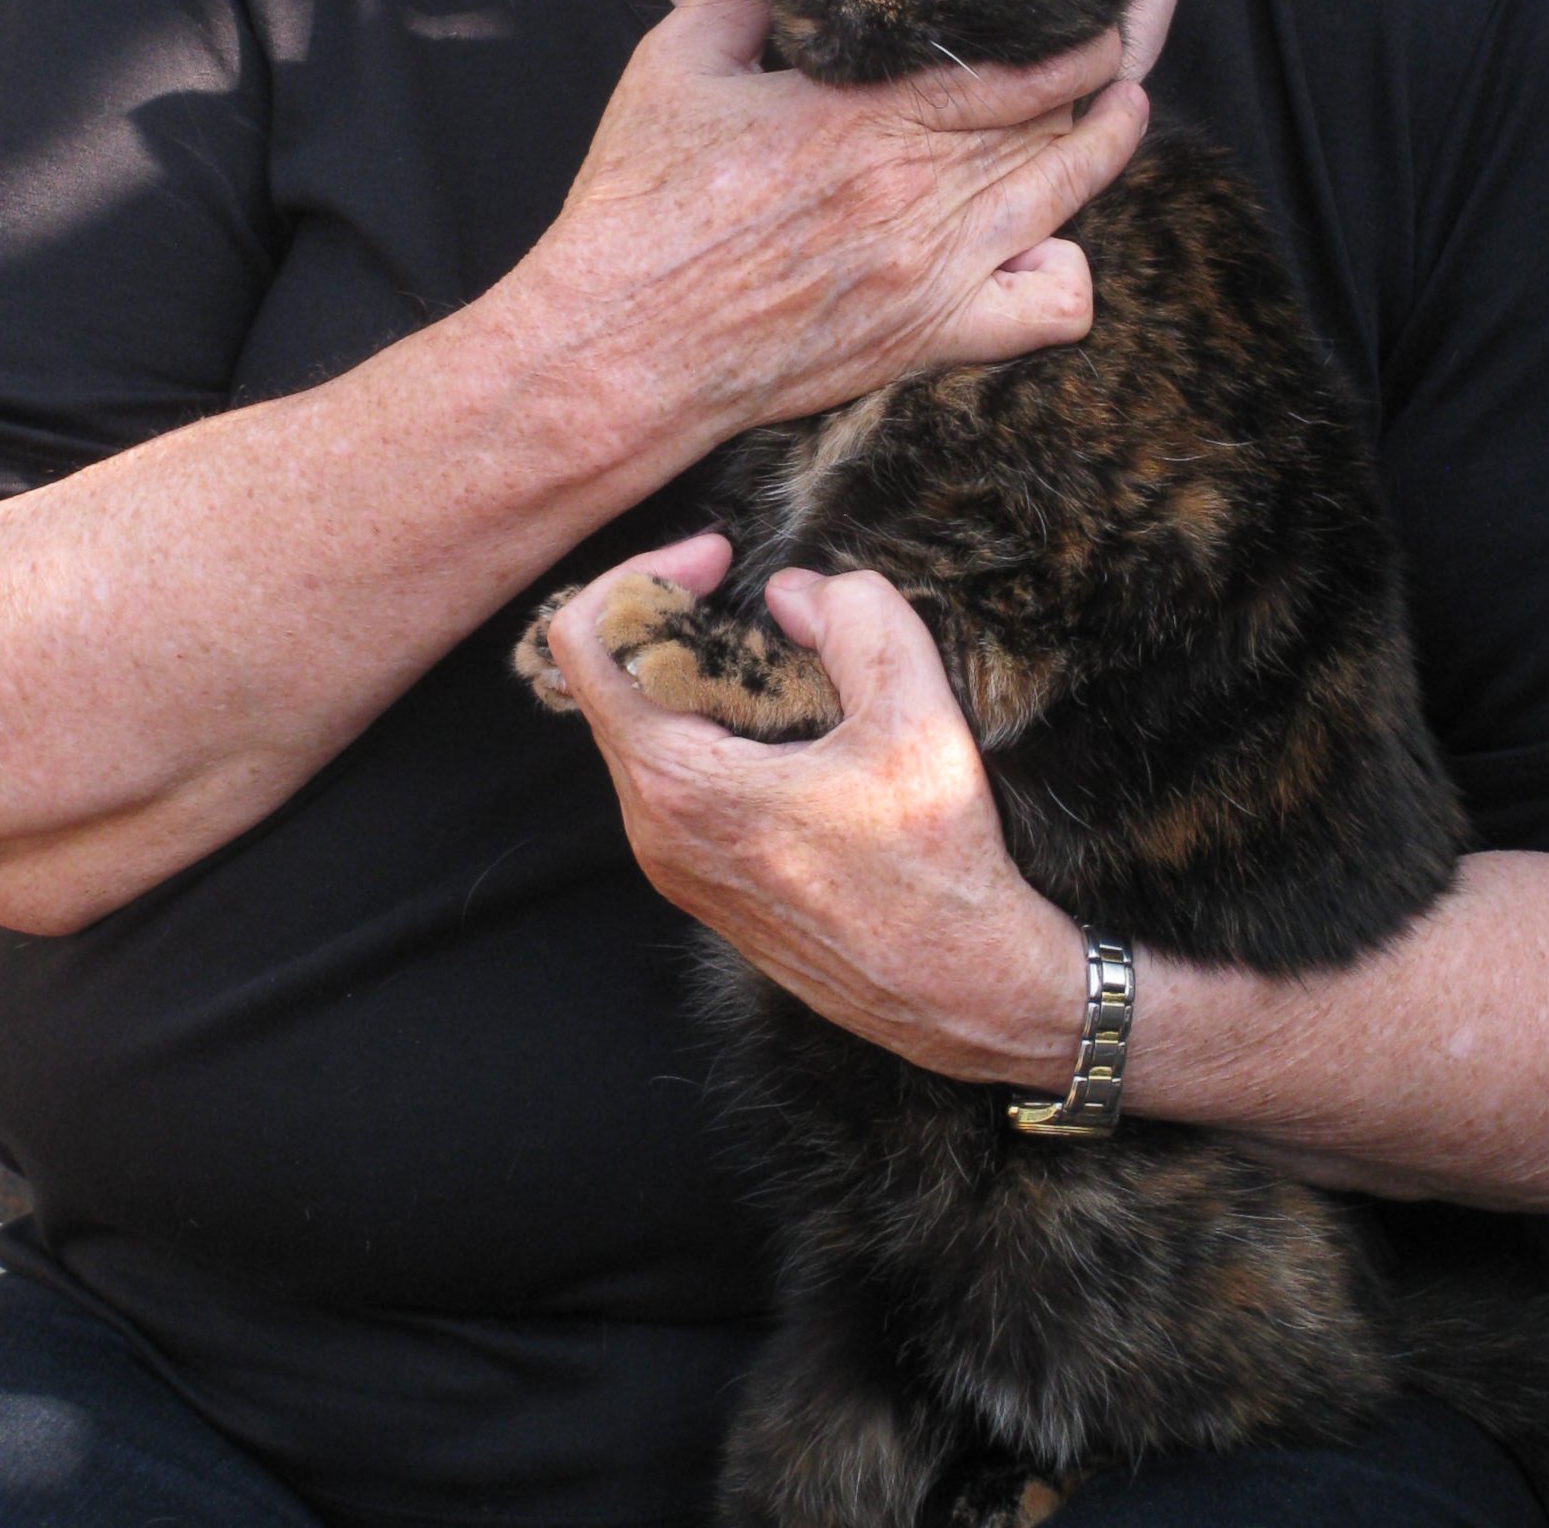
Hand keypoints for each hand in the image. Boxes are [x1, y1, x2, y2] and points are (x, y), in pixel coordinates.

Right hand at [525, 0, 1146, 446]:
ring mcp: (933, 269)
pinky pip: (1048, 312)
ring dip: (1104, 147)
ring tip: (1119, 110)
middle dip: (1086, 74)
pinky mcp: (928, 337)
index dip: (1062, 33)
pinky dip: (1068, 275)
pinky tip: (1049, 243)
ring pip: (1064, 194)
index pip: (1007, 64)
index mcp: (860, 115)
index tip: (1075, 4)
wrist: (620, 344)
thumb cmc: (638, 206)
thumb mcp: (674, 66)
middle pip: (1045, 118)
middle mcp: (913, 188)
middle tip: (1098, 43)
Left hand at [547, 537, 1083, 1087]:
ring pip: (638, 730)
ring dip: (690, 674)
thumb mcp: (918, 716)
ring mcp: (670, 864)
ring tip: (773, 659)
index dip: (641, 573)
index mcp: (680, 784)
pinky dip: (704, 726)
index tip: (718, 558)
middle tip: (744, 594)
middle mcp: (653, 829)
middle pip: (606, 683)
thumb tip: (791, 593)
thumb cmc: (938, 866)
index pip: (585, 645)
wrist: (962, 991)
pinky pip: (668, 777)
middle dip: (670, 618)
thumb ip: (857, 620)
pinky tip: (783, 723)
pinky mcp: (699, 884)